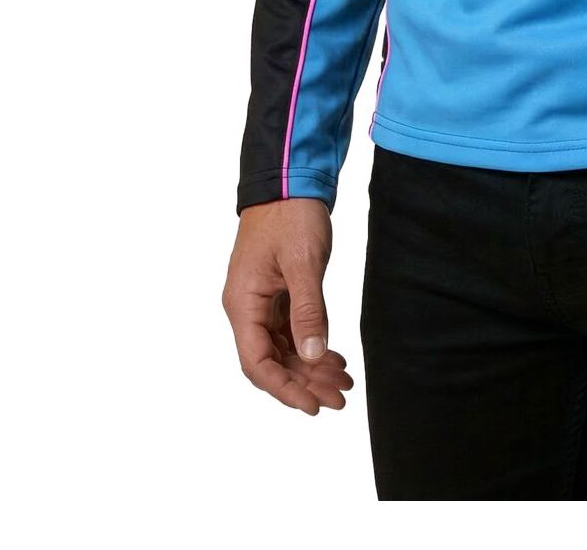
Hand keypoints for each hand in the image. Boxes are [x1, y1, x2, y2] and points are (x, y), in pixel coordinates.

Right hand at [222, 198, 355, 414]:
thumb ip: (308, 310)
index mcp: (243, 303)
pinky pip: (291, 330)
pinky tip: (335, 357)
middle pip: (272, 361)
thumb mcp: (303, 262)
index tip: (313, 406)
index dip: (284, 389)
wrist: (292, 180)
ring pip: (284, 348)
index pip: (257, 363)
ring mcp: (261, 301)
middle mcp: (246, 307)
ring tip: (343, 382)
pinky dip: (312, 345)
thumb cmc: (291, 215)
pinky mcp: (276, 293)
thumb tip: (311, 356)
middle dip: (305, 382)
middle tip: (340, 398)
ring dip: (311, 367)